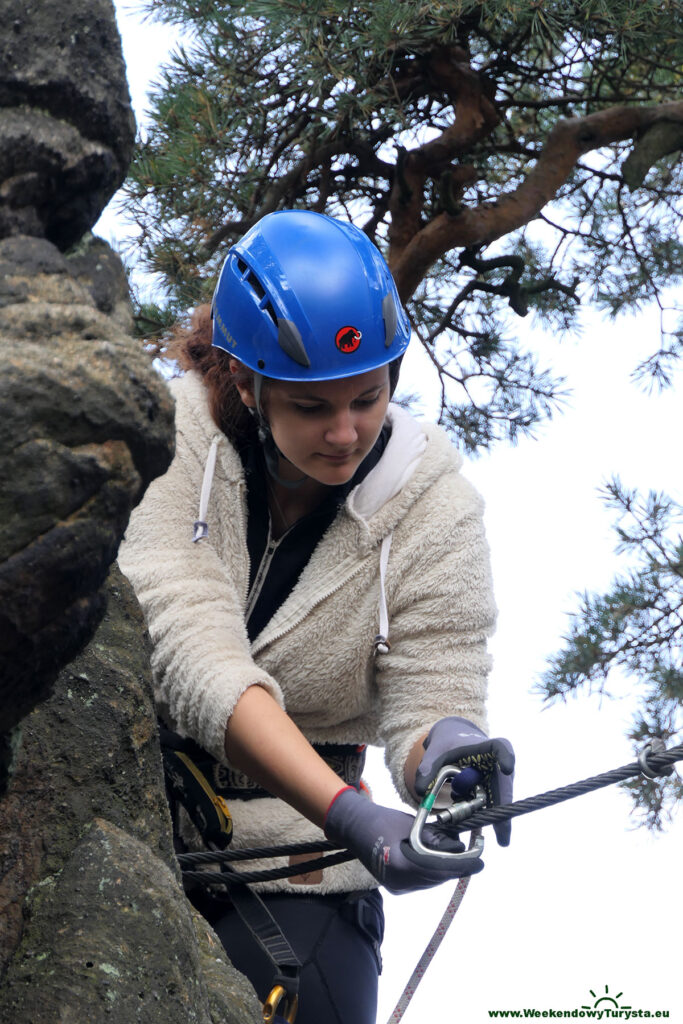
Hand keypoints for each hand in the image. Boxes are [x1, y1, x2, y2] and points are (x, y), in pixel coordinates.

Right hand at [324, 787, 483, 894]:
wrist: (354, 826)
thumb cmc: (381, 820)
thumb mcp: (410, 825)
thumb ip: (433, 838)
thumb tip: (458, 845)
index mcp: (401, 866)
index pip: (439, 869)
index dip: (462, 866)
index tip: (480, 862)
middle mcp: (400, 882)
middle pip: (437, 877)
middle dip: (456, 866)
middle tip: (473, 855)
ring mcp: (397, 887)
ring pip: (431, 881)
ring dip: (445, 869)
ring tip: (457, 855)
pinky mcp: (397, 886)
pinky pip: (422, 881)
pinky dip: (433, 871)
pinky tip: (438, 859)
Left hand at [414, 717, 514, 845]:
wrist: (453, 744)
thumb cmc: (448, 743)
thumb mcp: (436, 752)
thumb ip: (427, 768)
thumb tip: (420, 792)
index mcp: (487, 748)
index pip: (501, 747)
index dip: (507, 758)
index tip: (507, 769)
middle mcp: (497, 767)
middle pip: (504, 786)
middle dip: (503, 810)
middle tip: (503, 837)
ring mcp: (496, 784)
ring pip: (495, 804)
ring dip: (484, 817)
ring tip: (490, 837)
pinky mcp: (490, 797)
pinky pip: (485, 810)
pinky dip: (476, 819)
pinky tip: (472, 832)